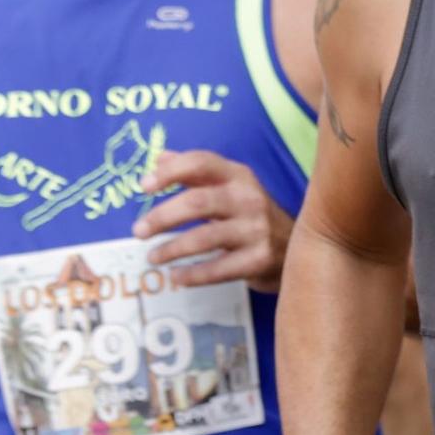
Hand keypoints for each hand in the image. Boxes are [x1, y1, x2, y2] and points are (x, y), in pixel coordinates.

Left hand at [135, 149, 292, 294]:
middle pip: (198, 202)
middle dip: (163, 216)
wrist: (296, 247)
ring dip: (172, 249)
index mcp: (238, 175)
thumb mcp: (230, 186)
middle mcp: (249, 198)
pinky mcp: (259, 260)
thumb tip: (159, 157)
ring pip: (205, 238)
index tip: (143, 187)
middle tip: (138, 231)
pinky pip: (219, 269)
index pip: (201, 163)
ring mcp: (256, 230)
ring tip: (152, 257)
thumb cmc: (250, 214)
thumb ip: (196, 172)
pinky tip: (176, 277)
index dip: (170, 172)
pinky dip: (193, 274)